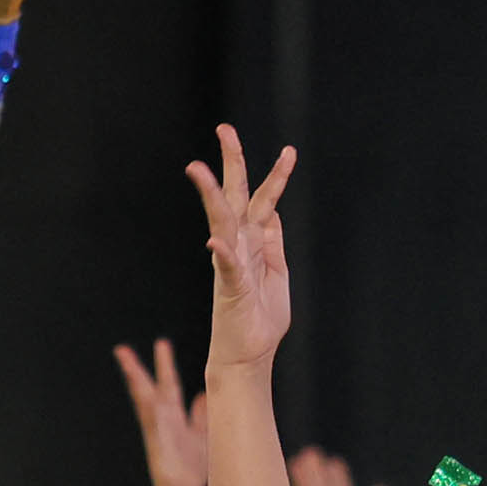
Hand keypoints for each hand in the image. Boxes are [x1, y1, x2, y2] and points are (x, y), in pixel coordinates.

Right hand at [112, 342, 206, 485]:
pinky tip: (144, 396)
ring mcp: (156, 435)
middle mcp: (162, 423)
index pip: (168, 386)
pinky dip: (149, 411)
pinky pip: (152, 426)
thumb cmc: (192, 471)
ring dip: (136, 385)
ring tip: (127, 366)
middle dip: (138, 370)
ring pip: (144, 404)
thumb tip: (202, 396)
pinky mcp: (157, 449)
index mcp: (173, 419)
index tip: (161, 343)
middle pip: (149, 390)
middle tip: (122, 350)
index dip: (164, 365)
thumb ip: (201, 417)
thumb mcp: (202, 437)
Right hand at [182, 126, 298, 371]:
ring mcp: (231, 265)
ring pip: (221, 223)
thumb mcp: (276, 272)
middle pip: (235, 197)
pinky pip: (226, 268)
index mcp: (253, 243)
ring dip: (211, 196)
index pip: (262, 201)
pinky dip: (223, 254)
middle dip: (231, 163)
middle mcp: (239, 246)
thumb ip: (272, 242)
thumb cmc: (261, 320)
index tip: (289, 150)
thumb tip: (271, 212)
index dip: (276, 176)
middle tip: (224, 129)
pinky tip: (216, 241)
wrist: (248, 356)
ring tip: (197, 170)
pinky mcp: (230, 290)